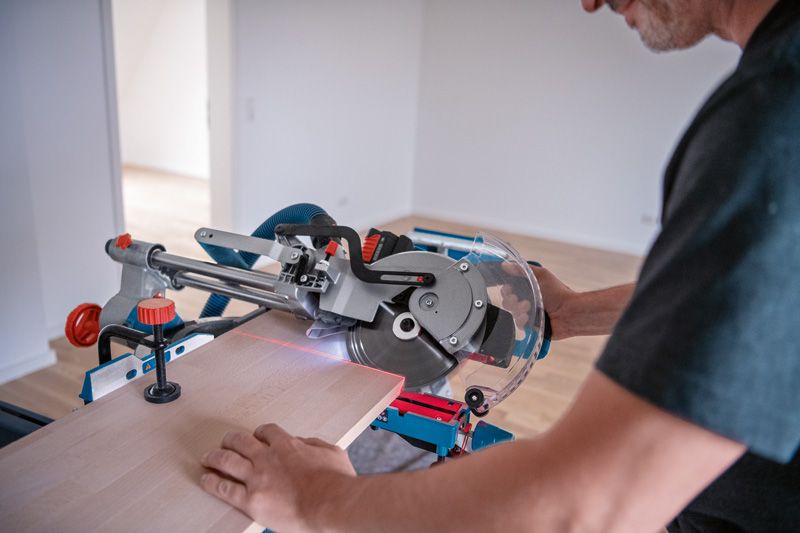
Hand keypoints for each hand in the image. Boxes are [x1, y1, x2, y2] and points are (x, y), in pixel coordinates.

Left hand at [200, 424, 355, 531]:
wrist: (330, 503)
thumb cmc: (336, 481)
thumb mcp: (331, 452)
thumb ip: (314, 444)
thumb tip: (303, 443)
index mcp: (287, 445)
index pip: (266, 432)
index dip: (259, 433)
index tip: (257, 436)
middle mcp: (267, 457)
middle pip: (241, 442)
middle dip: (231, 440)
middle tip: (226, 442)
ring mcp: (257, 478)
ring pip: (227, 461)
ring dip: (215, 457)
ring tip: (208, 457)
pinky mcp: (251, 499)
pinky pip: (225, 489)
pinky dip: (212, 482)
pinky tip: (206, 480)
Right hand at [501, 263, 575, 339]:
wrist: (569, 312)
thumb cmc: (558, 292)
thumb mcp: (541, 275)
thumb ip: (523, 269)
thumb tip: (505, 265)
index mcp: (529, 289)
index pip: (509, 289)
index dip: (506, 289)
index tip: (508, 288)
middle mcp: (528, 301)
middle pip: (508, 302)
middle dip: (510, 299)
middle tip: (516, 298)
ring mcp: (529, 315)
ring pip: (512, 313)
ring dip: (517, 308)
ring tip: (528, 306)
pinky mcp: (531, 327)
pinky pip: (518, 324)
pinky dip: (521, 320)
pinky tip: (527, 317)